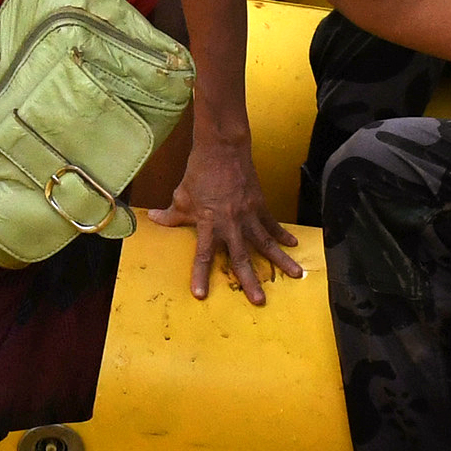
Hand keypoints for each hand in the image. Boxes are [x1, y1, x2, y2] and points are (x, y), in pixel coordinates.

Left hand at [147, 136, 300, 303]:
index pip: (204, 254)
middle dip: (250, 281)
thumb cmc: (199, 172)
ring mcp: (248, 215)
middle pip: (241, 257)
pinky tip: (293, 246)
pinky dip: (283, 235)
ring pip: (266, 243)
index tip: (201, 295)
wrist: (223, 149)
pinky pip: (272, 224)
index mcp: (209, 223)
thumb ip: (172, 214)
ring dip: (281, 260)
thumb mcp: (181, 195)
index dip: (201, 275)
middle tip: (259, 301)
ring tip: (295, 275)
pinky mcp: (260, 205)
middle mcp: (231, 223)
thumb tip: (154, 220)